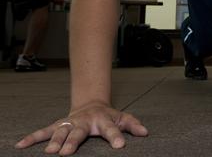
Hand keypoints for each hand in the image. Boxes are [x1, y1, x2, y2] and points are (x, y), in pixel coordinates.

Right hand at [14, 101, 147, 154]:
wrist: (91, 104)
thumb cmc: (107, 116)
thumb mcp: (122, 118)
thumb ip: (133, 125)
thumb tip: (145, 133)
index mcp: (103, 121)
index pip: (111, 130)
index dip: (116, 138)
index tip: (120, 147)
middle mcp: (84, 122)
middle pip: (79, 132)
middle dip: (72, 142)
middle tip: (67, 153)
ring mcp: (70, 123)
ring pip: (60, 132)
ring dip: (54, 141)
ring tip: (49, 153)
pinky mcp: (58, 126)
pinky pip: (43, 132)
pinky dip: (32, 137)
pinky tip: (20, 145)